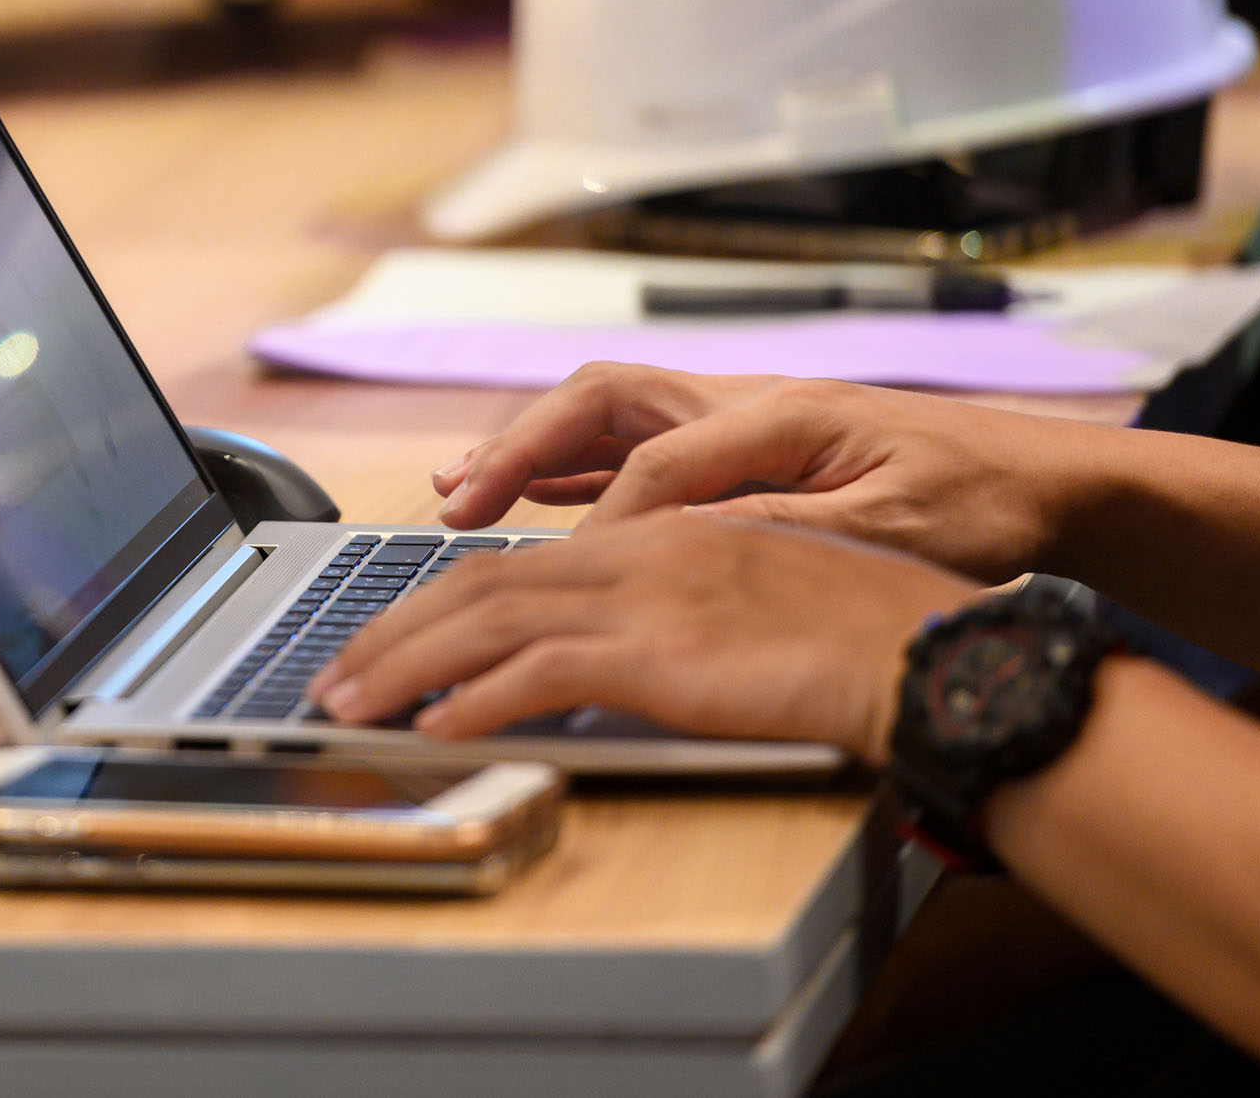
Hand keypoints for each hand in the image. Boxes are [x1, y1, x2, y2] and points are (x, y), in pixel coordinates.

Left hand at [308, 509, 979, 760]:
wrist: (923, 650)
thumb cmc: (856, 638)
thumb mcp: (741, 602)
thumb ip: (666, 613)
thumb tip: (604, 655)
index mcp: (651, 531)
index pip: (514, 565)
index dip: (436, 602)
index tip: (388, 638)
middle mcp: (633, 550)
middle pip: (476, 584)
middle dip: (392, 633)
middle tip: (336, 675)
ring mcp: (642, 595)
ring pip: (484, 621)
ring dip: (404, 667)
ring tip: (350, 705)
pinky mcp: (657, 650)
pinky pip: (537, 673)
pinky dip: (475, 701)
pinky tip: (436, 727)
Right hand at [429, 363, 1097, 583]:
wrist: (1051, 482)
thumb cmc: (984, 508)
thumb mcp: (887, 530)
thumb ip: (776, 531)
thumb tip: (675, 545)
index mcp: (779, 415)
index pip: (652, 464)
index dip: (593, 521)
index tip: (546, 580)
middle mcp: (747, 401)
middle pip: (602, 404)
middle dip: (520, 448)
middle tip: (457, 502)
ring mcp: (743, 418)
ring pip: (610, 418)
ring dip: (534, 451)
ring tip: (460, 492)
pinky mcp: (748, 445)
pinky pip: (638, 445)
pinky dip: (575, 468)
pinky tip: (534, 497)